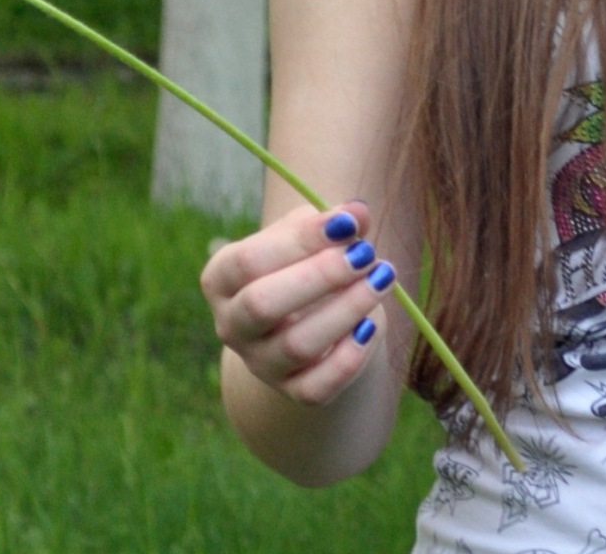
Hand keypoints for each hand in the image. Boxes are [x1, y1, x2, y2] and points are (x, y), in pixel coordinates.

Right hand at [201, 199, 395, 406]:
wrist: (311, 321)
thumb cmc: (307, 264)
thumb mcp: (313, 236)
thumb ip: (335, 222)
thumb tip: (358, 212)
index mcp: (222, 278)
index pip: (248, 260)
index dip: (299, 240)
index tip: (347, 222)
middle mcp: (231, 325)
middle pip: (262, 305)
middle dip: (320, 277)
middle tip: (365, 254)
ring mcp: (259, 364)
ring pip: (296, 346)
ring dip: (346, 310)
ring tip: (382, 278)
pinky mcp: (293, 391)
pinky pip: (318, 386)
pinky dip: (350, 356)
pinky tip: (372, 324)